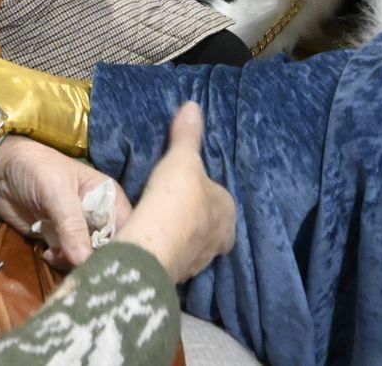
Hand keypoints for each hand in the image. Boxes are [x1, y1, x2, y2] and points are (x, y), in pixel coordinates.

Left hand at [0, 137, 133, 269]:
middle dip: (95, 259)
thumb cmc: (36, 170)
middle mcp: (99, 216)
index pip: (127, 228)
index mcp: (108, 197)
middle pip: (109, 248)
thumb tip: (84, 261)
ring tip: (56, 254)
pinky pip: (68, 260)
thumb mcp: (58, 194)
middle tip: (78, 265)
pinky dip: (60, 262)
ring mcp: (79, 231)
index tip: (109, 264)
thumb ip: (73, 227)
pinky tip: (47, 253)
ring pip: (88, 258)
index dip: (122, 247)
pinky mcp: (60, 241)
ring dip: (74, 263)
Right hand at [116, 103, 235, 283]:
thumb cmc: (178, 197)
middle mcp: (221, 240)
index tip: (186, 187)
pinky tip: (152, 242)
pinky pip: (175, 258)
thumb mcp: (181, 159)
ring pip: (193, 244)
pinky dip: (166, 250)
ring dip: (181, 236)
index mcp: (229, 212)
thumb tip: (193, 105)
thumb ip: (187, 135)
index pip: (220, 199)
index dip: (204, 192)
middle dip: (195, 218)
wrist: (155, 243)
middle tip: (173, 206)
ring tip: (160, 224)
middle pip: (209, 225)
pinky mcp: (179, 276)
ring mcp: (200, 262)